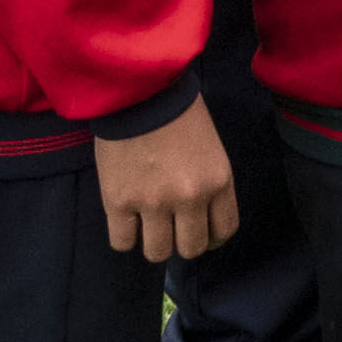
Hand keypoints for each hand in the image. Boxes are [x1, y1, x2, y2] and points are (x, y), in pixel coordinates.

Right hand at [96, 97, 240, 260]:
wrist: (141, 90)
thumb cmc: (179, 113)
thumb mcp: (211, 148)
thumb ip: (209, 184)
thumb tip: (199, 217)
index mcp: (218, 181)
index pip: (223, 231)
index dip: (210, 238)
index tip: (199, 231)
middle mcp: (190, 197)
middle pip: (191, 248)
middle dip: (182, 242)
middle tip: (171, 228)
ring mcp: (153, 202)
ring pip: (158, 252)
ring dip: (153, 242)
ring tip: (147, 224)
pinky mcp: (119, 201)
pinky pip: (122, 242)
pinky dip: (125, 237)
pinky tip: (126, 221)